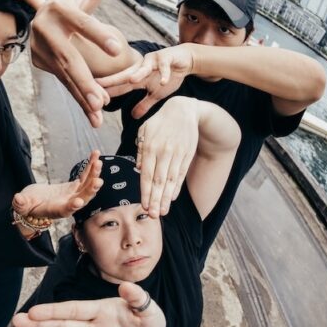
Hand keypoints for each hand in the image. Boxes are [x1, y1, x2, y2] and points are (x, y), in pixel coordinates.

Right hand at [12, 150, 102, 218]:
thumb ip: (21, 204)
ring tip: (98, 162)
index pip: (65, 210)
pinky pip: (85, 176)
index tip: (79, 202)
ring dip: (94, 175)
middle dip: (90, 190)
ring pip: (87, 186)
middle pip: (82, 198)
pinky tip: (95, 155)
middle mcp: (68, 204)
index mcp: (56, 210)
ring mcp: (74, 195)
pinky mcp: (75, 187)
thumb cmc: (27, 205)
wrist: (35, 202)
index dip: (72, 206)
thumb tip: (17, 199)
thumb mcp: (23, 204)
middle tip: (97, 180)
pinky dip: (90, 167)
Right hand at [12, 281, 164, 326]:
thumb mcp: (150, 312)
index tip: (34, 311)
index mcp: (100, 310)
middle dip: (38, 323)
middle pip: (60, 325)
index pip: (73, 310)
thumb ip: (138, 299)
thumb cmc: (147, 323)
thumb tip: (126, 287)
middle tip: (16, 321)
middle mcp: (90, 324)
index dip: (54, 311)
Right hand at [30, 0, 134, 126]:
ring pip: (65, 75)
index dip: (98, 34)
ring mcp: (40, 49)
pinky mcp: (41, 63)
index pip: (82, 22)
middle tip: (102, 99)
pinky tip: (93, 117)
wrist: (42, 13)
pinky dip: (79, 99)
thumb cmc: (74, 0)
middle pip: (68, 57)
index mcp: (59, 7)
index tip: (118, 48)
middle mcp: (45, 29)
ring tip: (99, 113)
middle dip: (85, 80)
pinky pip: (63, 83)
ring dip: (82, 96)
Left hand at [97, 43, 195, 117]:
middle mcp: (141, 67)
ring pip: (145, 68)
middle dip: (112, 80)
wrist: (184, 60)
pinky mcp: (167, 57)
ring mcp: (153, 61)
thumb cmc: (167, 76)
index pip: (119, 85)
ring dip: (138, 73)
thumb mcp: (156, 94)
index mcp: (136, 76)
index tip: (92, 96)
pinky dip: (165, 73)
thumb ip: (144, 104)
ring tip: (131, 80)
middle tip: (98, 85)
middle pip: (125, 74)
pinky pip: (165, 66)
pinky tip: (163, 81)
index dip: (107, 91)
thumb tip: (133, 117)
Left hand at [134, 97, 198, 216]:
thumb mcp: (144, 130)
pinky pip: (181, 174)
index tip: (143, 205)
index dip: (145, 192)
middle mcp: (163, 152)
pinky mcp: (187, 154)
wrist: (184, 110)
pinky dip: (177, 186)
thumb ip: (141, 149)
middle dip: (155, 200)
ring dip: (166, 197)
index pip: (146, 174)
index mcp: (150, 147)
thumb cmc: (160, 122)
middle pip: (158, 180)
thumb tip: (138, 168)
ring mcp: (177, 154)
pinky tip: (173, 198)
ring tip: (163, 211)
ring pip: (171, 180)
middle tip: (153, 216)